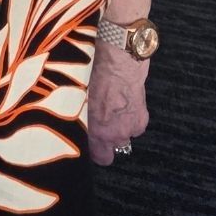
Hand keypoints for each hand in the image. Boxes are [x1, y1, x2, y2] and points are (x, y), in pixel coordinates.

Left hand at [87, 40, 149, 164]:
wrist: (119, 57)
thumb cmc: (93, 71)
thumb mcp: (77, 93)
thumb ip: (78, 113)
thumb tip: (72, 119)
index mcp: (98, 130)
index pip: (101, 158)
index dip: (94, 151)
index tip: (88, 142)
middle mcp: (117, 133)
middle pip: (112, 147)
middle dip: (106, 137)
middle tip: (97, 118)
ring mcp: (131, 126)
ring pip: (124, 135)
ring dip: (118, 126)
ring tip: (109, 105)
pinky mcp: (142, 116)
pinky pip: (134, 124)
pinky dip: (130, 117)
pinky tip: (121, 100)